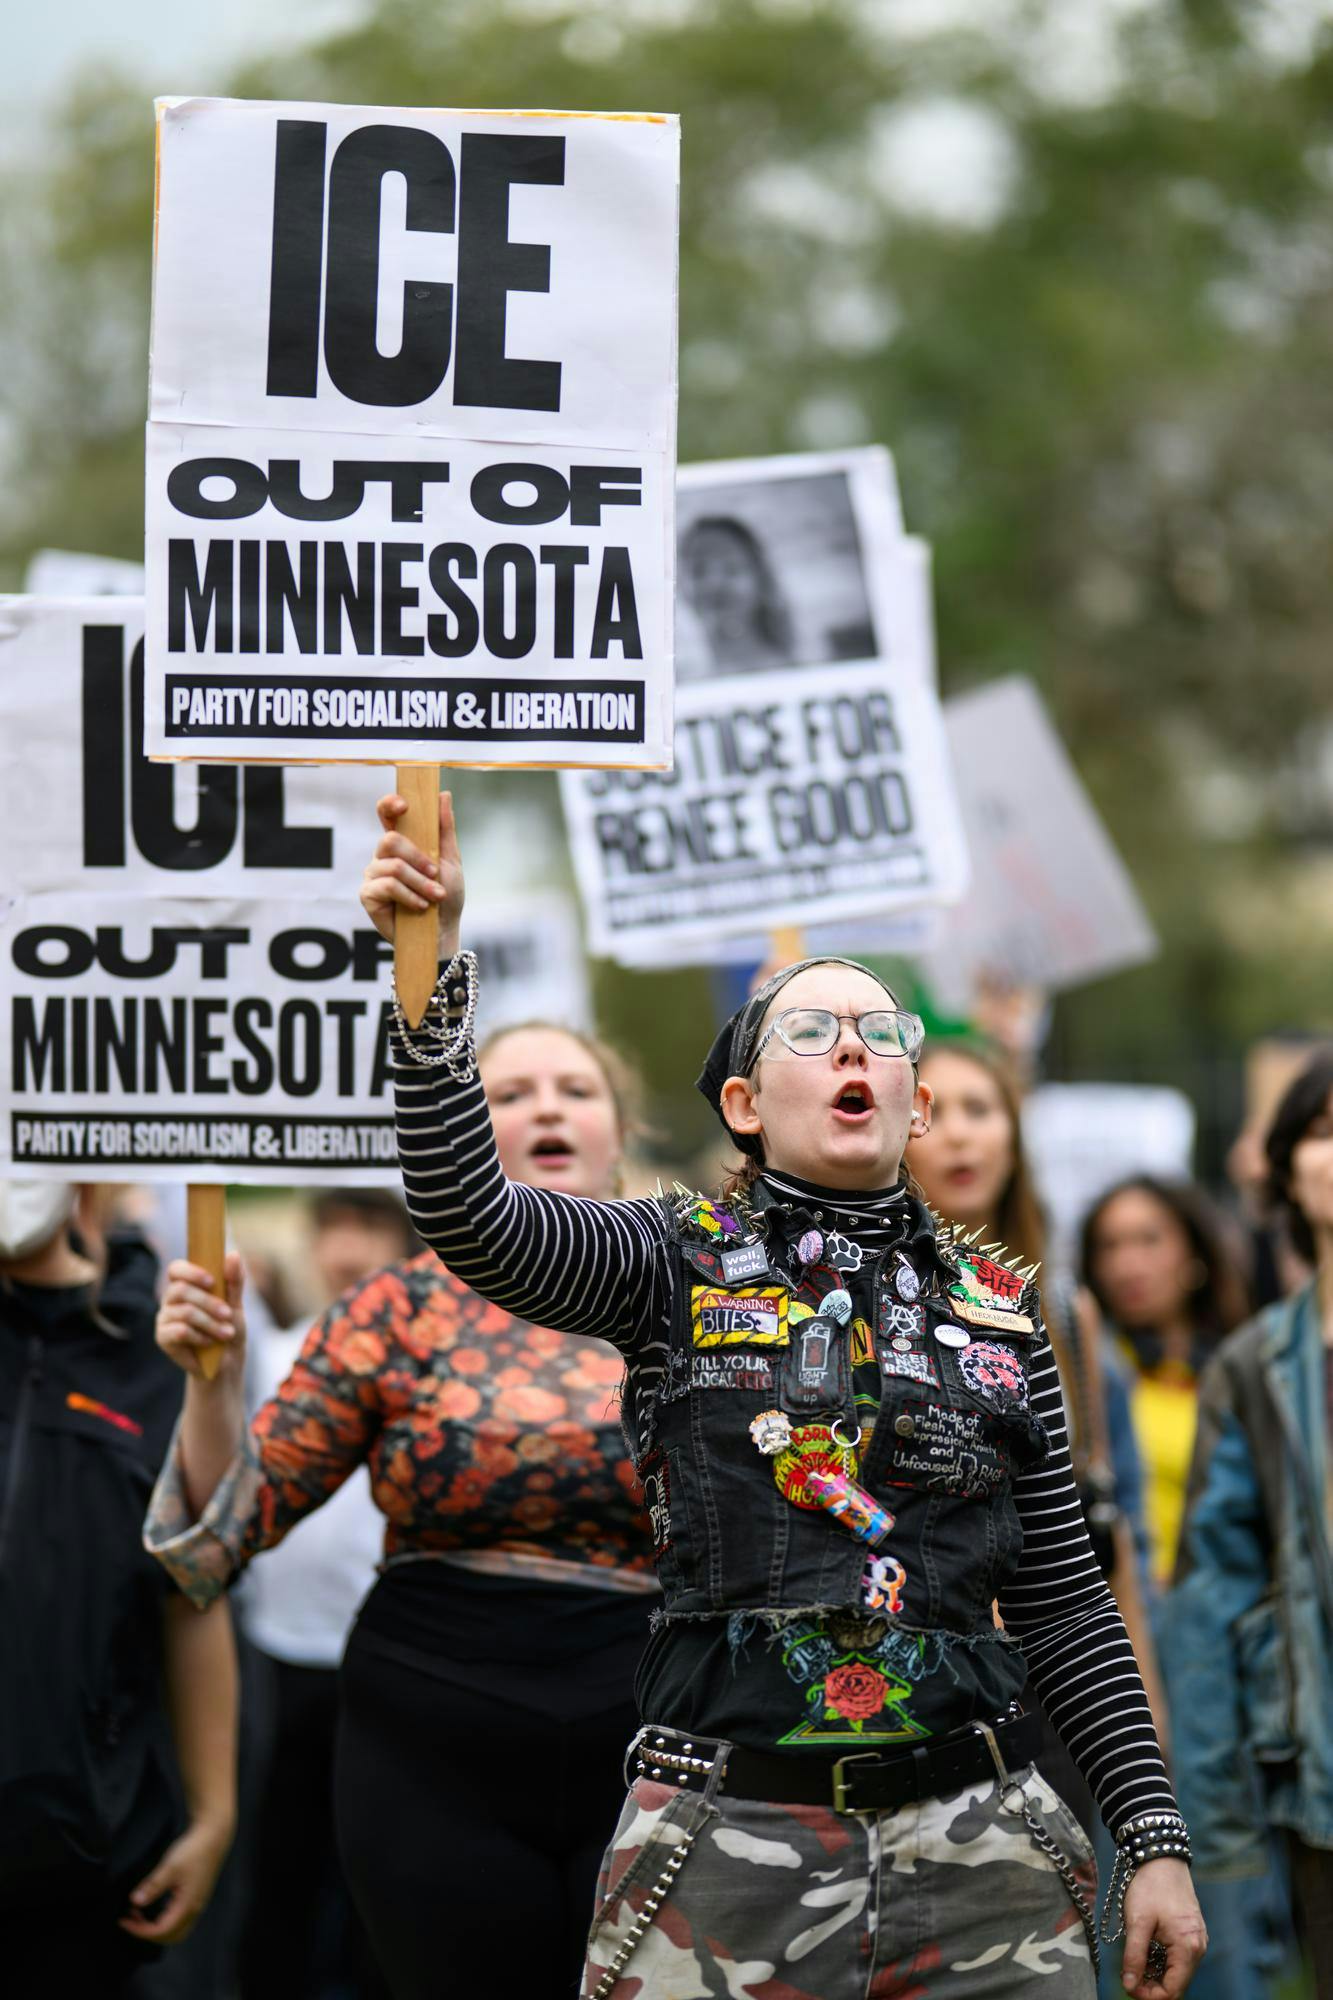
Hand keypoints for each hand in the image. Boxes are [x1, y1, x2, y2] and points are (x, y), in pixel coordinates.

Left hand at [119, 1814, 232, 1943]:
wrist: (214, 1836)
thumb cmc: (194, 1850)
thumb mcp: (170, 1867)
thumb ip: (153, 1886)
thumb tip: (135, 1901)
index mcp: (187, 1905)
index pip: (161, 1931)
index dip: (140, 1930)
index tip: (125, 1921)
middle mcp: (194, 1909)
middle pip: (170, 1936)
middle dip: (148, 1934)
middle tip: (131, 1921)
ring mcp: (197, 1904)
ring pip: (176, 1930)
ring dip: (156, 1928)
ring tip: (139, 1914)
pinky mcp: (196, 1897)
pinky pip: (179, 1919)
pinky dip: (164, 1920)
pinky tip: (156, 1906)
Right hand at [155, 1253, 246, 1384]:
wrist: (226, 1362)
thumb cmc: (228, 1328)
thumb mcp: (236, 1304)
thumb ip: (234, 1281)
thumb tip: (233, 1254)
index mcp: (186, 1285)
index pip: (176, 1269)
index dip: (191, 1272)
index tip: (211, 1281)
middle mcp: (171, 1299)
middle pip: (180, 1290)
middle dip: (209, 1302)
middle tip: (228, 1314)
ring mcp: (164, 1318)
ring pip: (184, 1311)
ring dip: (210, 1322)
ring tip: (227, 1333)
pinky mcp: (163, 1337)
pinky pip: (179, 1331)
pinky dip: (200, 1336)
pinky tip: (209, 1342)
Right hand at [360, 789, 464, 951]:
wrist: (442, 930)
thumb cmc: (445, 896)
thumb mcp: (450, 860)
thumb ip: (444, 828)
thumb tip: (443, 795)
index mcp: (401, 843)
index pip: (386, 814)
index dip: (389, 804)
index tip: (404, 805)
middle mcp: (382, 855)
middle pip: (389, 840)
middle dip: (417, 857)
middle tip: (435, 873)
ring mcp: (373, 874)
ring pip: (393, 866)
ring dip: (419, 882)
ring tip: (434, 896)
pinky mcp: (367, 895)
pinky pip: (387, 886)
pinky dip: (409, 895)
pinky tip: (420, 905)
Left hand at [1121, 1859, 1206, 1996]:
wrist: (1162, 1857)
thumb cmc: (1150, 1886)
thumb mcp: (1137, 1922)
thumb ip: (1134, 1957)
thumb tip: (1129, 1985)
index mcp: (1188, 1948)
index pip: (1172, 1992)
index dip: (1148, 1995)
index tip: (1128, 1986)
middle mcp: (1198, 1948)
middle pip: (1176, 1985)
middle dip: (1151, 1987)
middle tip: (1128, 1978)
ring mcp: (1197, 1941)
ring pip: (1177, 1973)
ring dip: (1156, 1975)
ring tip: (1134, 1965)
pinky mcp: (1191, 1934)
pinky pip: (1178, 1959)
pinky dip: (1162, 1963)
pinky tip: (1145, 1954)